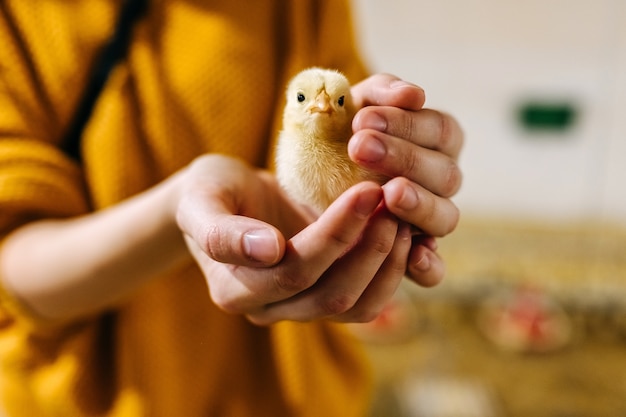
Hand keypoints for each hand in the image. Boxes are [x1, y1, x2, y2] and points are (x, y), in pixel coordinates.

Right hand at [176, 155, 410, 324]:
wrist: (227, 199)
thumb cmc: (210, 192)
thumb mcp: (199, 199)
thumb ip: (220, 231)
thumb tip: (268, 251)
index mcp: (235, 289)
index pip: (295, 270)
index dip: (336, 234)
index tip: (368, 190)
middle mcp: (269, 310)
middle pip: (332, 294)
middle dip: (370, 247)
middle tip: (394, 200)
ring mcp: (300, 309)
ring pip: (356, 307)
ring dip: (387, 264)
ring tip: (404, 217)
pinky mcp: (325, 298)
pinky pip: (367, 302)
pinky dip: (391, 272)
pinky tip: (404, 235)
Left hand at [349, 74, 463, 285]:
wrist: (301, 178)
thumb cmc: (332, 135)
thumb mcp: (348, 105)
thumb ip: (380, 93)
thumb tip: (414, 93)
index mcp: (434, 142)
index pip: (442, 131)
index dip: (408, 125)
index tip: (362, 119)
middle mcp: (438, 182)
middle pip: (446, 174)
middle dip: (404, 158)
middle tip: (359, 147)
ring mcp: (428, 221)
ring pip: (446, 218)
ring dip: (419, 204)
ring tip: (388, 194)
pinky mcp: (408, 256)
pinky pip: (433, 270)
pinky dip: (429, 265)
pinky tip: (413, 257)